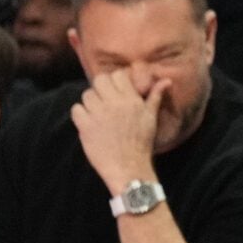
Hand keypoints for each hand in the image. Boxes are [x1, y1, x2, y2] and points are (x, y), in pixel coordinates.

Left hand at [73, 70, 161, 196]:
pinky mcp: (85, 126)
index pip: (118, 75)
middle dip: (101, 88)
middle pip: (99, 80)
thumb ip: (155, 96)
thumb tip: (166, 80)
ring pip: (87, 94)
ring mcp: (98, 114)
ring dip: (90, 102)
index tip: (116, 91)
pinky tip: (88, 122)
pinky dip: (80, 114)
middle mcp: (114, 104)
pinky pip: (76, 109)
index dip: (115, 81)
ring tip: (97, 113)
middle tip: (104, 100)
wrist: (128, 168)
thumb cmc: (141, 143)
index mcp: (131, 100)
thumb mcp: (151, 118)